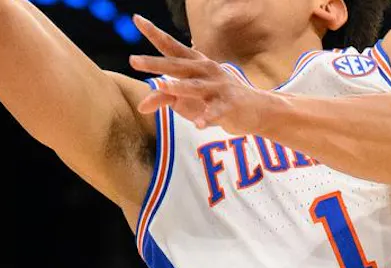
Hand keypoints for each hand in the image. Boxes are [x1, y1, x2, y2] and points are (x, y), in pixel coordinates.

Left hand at [129, 16, 272, 133]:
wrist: (257, 109)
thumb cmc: (217, 100)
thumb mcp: (189, 98)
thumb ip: (165, 99)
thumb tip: (140, 106)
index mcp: (195, 64)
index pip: (171, 47)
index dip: (154, 33)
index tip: (137, 19)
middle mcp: (205, 70)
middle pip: (177, 66)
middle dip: (155, 64)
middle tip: (134, 60)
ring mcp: (218, 87)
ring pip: (195, 87)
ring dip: (179, 88)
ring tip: (163, 87)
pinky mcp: (229, 106)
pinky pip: (216, 112)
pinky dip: (207, 118)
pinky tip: (198, 125)